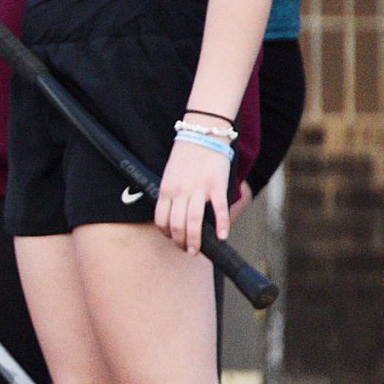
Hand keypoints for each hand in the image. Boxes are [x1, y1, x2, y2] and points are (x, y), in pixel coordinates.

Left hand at [155, 138, 231, 253]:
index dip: (166, 233)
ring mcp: (198, 189)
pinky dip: (222, 225)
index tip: (173, 239)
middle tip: (187, 250)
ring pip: (193, 221)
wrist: (203, 133)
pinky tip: (223, 236)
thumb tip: (175, 213)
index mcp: (166, 188)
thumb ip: (171, 193)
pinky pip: (218, 209)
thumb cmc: (187, 155)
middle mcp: (179, 191)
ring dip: (195, 240)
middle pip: (176, 225)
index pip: (161, 219)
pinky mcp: (216, 185)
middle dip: (180, 242)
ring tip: (197, 251)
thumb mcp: (171, 174)